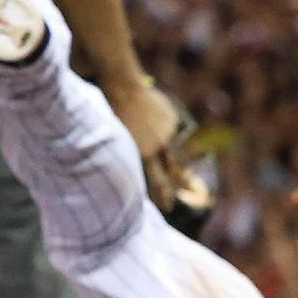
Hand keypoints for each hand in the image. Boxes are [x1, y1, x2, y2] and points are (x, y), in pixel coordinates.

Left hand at [104, 80, 185, 207]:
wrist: (123, 89)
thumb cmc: (112, 116)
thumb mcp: (120, 143)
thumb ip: (133, 157)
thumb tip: (137, 170)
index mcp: (144, 155)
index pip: (158, 183)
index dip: (164, 197)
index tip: (168, 209)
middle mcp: (159, 147)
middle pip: (172, 170)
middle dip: (178, 183)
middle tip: (184, 192)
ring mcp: (168, 133)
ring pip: (172, 151)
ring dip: (168, 156)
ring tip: (162, 155)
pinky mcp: (172, 120)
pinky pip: (168, 130)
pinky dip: (161, 129)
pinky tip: (148, 118)